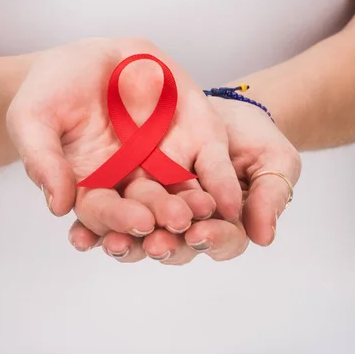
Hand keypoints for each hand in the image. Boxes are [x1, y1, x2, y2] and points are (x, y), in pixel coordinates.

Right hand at [6, 37, 241, 242]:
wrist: (88, 56)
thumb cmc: (51, 90)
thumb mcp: (33, 119)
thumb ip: (43, 161)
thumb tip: (57, 207)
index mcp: (93, 187)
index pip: (106, 212)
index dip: (121, 219)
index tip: (136, 223)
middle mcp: (132, 183)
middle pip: (150, 210)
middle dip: (163, 218)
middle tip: (175, 223)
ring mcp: (165, 161)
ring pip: (183, 193)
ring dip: (195, 208)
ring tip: (203, 215)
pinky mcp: (193, 137)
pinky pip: (210, 163)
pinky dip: (220, 183)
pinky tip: (230, 202)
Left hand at [69, 94, 300, 263]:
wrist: (223, 108)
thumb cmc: (255, 137)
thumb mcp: (274, 159)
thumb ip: (271, 195)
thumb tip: (265, 237)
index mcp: (224, 223)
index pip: (223, 239)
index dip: (213, 239)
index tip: (200, 234)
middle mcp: (188, 223)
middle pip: (176, 244)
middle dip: (164, 245)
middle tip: (154, 244)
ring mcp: (157, 209)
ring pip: (141, 234)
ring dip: (125, 242)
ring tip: (111, 242)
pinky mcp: (130, 192)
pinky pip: (112, 211)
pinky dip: (95, 225)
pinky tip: (80, 233)